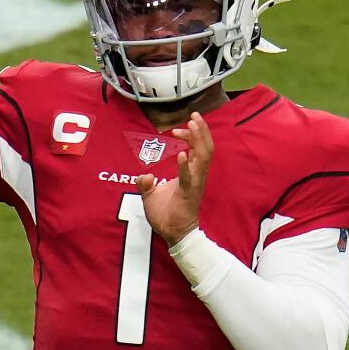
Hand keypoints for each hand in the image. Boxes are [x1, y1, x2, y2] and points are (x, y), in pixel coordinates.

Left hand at [136, 112, 213, 245]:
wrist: (172, 234)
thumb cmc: (165, 215)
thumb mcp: (150, 196)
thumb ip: (146, 184)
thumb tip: (143, 176)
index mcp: (190, 173)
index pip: (196, 149)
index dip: (192, 135)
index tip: (180, 127)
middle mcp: (196, 176)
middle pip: (205, 148)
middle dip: (201, 131)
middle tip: (195, 115)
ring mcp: (194, 184)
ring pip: (203, 158)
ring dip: (199, 140)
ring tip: (193, 125)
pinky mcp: (189, 194)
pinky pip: (189, 177)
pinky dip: (185, 165)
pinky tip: (181, 153)